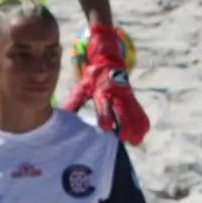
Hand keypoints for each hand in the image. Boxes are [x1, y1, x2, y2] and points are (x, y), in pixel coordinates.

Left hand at [62, 25, 149, 145]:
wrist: (108, 61)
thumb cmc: (92, 79)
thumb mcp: (81, 88)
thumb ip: (73, 103)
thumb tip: (59, 117)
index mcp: (102, 91)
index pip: (105, 105)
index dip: (106, 117)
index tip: (106, 128)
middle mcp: (117, 94)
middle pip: (125, 113)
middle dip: (125, 127)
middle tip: (122, 139)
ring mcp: (128, 97)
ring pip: (136, 115)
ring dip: (135, 129)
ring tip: (132, 141)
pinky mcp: (134, 100)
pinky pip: (141, 114)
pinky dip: (141, 125)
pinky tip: (138, 136)